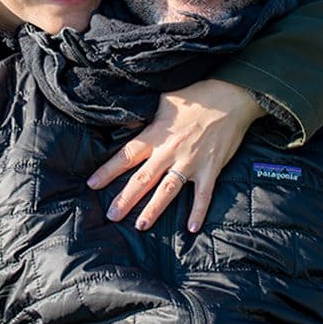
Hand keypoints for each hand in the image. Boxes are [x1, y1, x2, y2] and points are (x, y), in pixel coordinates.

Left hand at [87, 79, 264, 232]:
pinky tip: (192, 228)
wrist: (230, 97)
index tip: (92, 184)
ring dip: (154, 209)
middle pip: (143, 178)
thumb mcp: (163, 100)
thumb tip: (123, 124)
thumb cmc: (195, 96)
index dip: (108, 170)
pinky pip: (203, 195)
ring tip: (141, 225)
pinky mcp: (211, 169)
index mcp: (156, 134)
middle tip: (111, 215)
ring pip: (168, 190)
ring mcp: (191, 162)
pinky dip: (198, 211)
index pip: (126, 155)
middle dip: (125, 198)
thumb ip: (144, 116)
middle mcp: (170, 151)